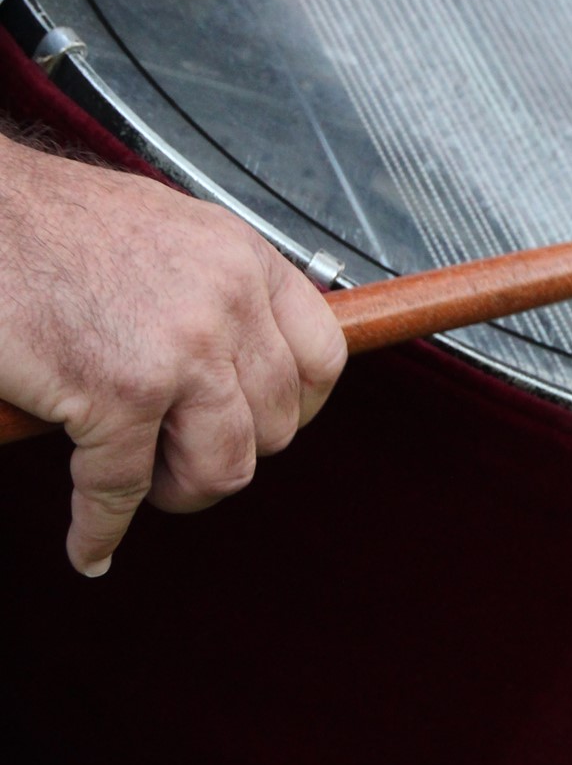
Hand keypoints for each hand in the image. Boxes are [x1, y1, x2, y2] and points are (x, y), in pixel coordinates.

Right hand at [0, 135, 345, 573]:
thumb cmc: (57, 224)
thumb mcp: (174, 237)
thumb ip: (220, 292)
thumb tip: (247, 359)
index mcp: (245, 258)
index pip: (322, 359)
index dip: (296, 411)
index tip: (264, 428)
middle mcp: (227, 301)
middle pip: (276, 426)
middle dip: (226, 455)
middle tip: (178, 457)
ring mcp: (179, 349)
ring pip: (222, 468)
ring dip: (179, 493)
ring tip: (143, 485)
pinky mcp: (118, 392)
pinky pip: (123, 490)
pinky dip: (101, 529)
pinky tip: (90, 540)